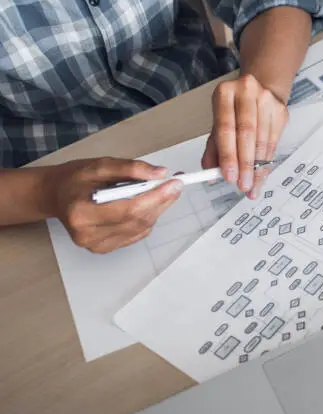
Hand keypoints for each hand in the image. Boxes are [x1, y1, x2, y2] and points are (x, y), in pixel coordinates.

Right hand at [49, 158, 181, 252]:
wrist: (57, 195)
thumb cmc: (75, 179)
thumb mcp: (101, 165)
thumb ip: (131, 168)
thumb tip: (160, 173)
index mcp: (81, 212)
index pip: (129, 208)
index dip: (156, 197)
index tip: (174, 183)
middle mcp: (87, 233)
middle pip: (138, 220)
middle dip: (162, 201)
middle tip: (175, 184)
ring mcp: (95, 244)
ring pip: (141, 227)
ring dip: (157, 209)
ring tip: (162, 191)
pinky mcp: (104, 248)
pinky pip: (136, 233)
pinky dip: (147, 218)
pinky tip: (145, 204)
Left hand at [203, 73, 287, 198]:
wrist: (260, 90)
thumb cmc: (235, 109)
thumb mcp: (219, 122)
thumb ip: (213, 147)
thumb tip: (211, 173)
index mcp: (225, 93)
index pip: (226, 128)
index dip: (228, 154)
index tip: (229, 176)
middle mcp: (247, 93)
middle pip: (247, 134)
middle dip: (245, 164)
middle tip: (243, 184)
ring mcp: (266, 100)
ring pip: (263, 140)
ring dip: (258, 167)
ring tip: (252, 184)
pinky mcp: (280, 111)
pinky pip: (274, 142)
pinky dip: (267, 161)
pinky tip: (261, 173)